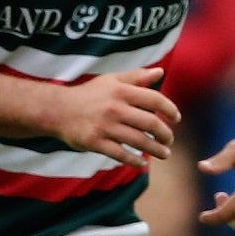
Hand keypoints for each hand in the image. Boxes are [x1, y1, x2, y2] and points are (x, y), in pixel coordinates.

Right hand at [53, 67, 178, 167]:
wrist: (57, 110)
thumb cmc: (89, 94)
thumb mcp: (111, 80)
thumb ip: (137, 77)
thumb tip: (160, 72)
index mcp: (121, 91)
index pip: (155, 99)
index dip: (170, 109)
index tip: (176, 119)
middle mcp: (115, 108)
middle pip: (151, 123)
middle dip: (165, 135)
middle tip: (170, 141)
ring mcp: (105, 126)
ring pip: (139, 141)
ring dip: (156, 150)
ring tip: (164, 154)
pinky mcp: (95, 142)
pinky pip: (121, 154)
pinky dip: (135, 161)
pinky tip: (142, 164)